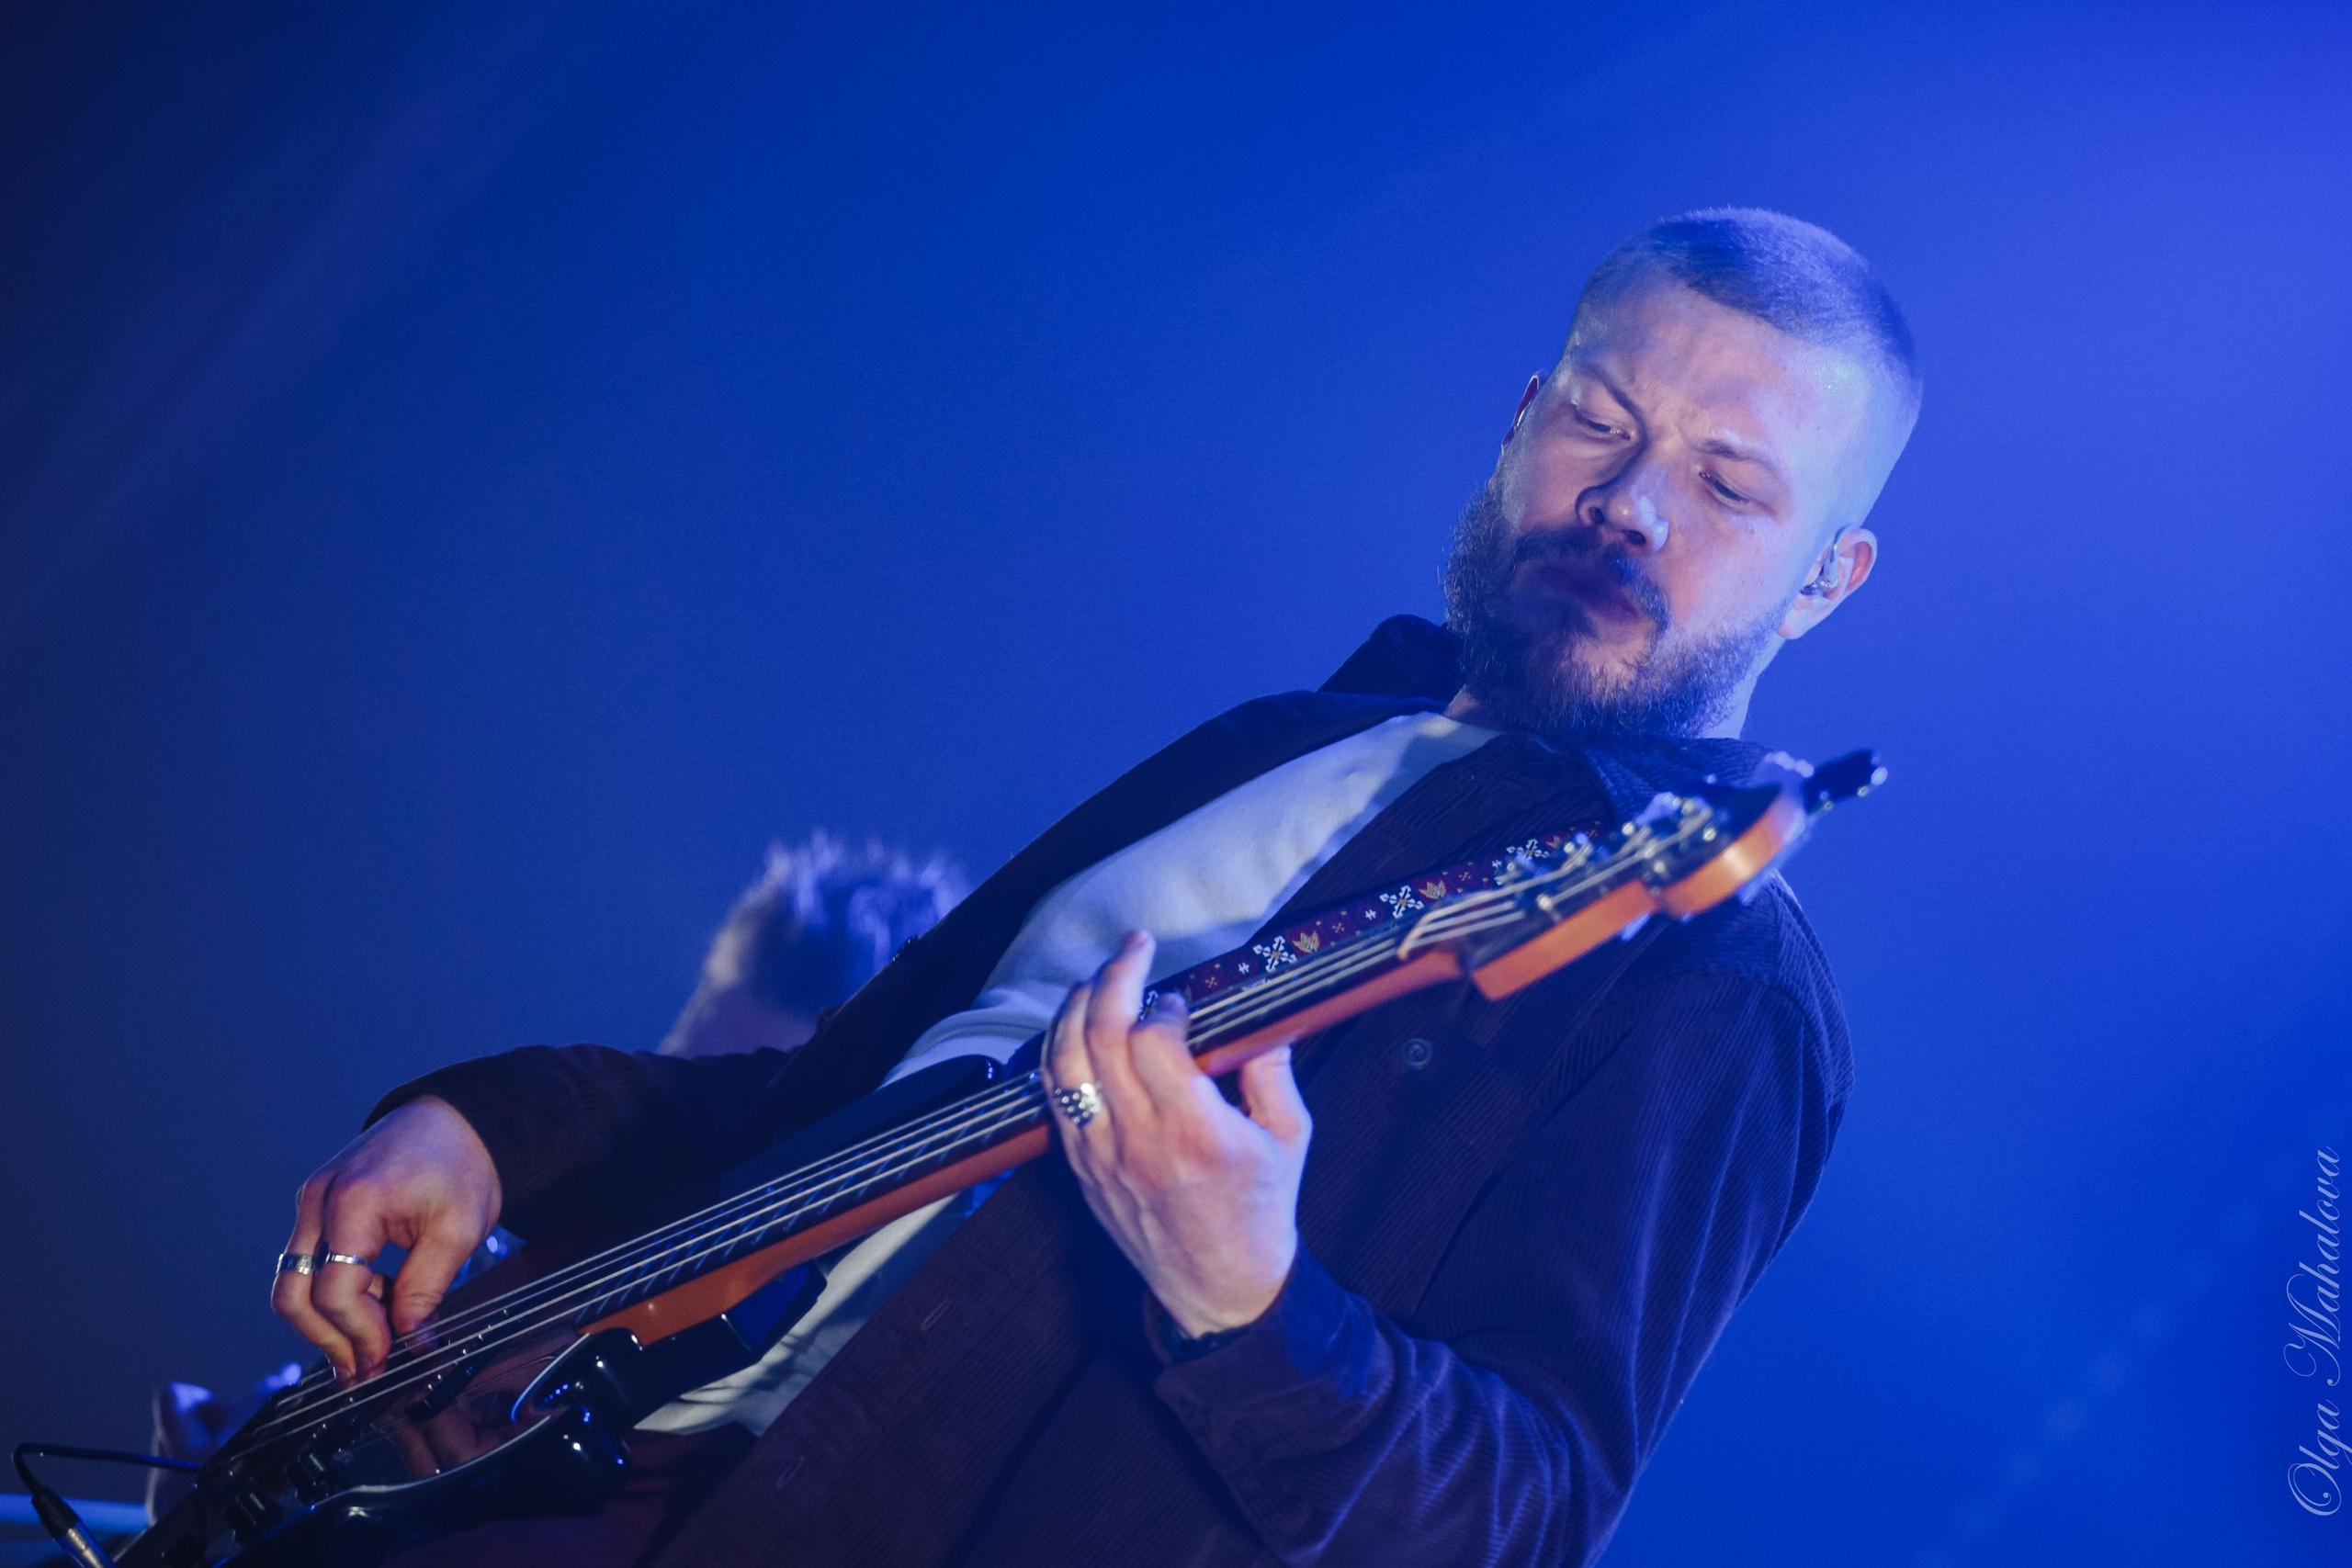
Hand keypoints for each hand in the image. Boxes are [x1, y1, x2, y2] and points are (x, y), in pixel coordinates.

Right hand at [271, 1096, 501, 1382]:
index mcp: (354, 1201)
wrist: (457, 1117)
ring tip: (377, 1342)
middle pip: (293, 1293)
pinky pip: (310, 1261)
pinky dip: (336, 1291)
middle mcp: (319, 1199)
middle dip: (329, 1339)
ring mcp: (312, 1201)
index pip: (333, 1290)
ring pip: (294, 1282)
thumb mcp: (459, 1230)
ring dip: (331, 1320)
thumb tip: (412, 1346)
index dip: (358, 1334)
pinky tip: (375, 1306)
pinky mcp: (318, 1206)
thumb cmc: (462, 1163)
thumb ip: (426, 1290)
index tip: (386, 1359)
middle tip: (366, 1370)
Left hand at [1044, 931, 1311, 1337]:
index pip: (1153, 1042)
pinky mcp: (1082, 1170)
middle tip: (1133, 948)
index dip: (1162, 1004)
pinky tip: (1075, 1025)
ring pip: (1064, 1064)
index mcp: (1197, 1134)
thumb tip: (1258, 1014)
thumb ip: (1272, 1069)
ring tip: (1098, 978)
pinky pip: (1055, 1098)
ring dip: (1076, 1008)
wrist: (1222, 1289)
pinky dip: (1058, 1051)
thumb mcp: (1290, 1136)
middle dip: (1114, 978)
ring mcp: (1102, 1157)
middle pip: (1101, 1039)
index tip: (1180, 998)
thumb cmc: (1262, 1210)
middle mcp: (1140, 1143)